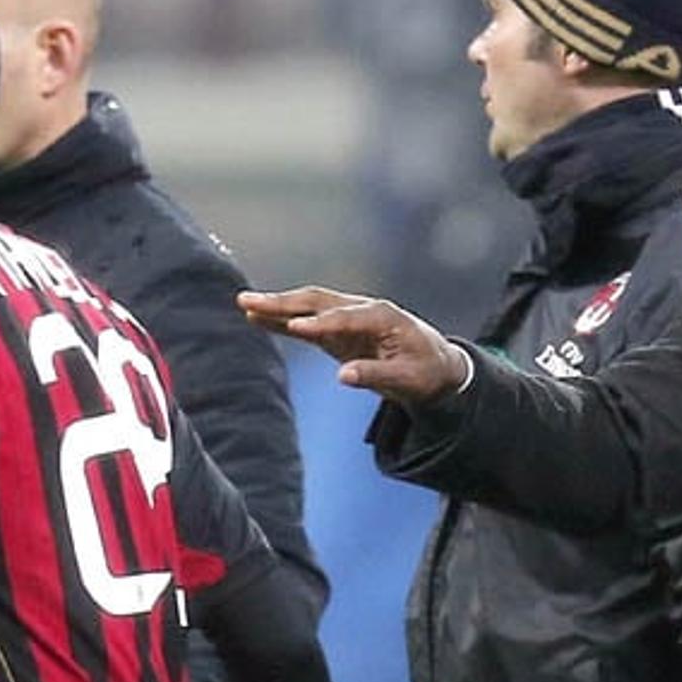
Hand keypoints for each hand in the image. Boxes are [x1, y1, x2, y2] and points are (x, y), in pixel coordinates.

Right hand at [238, 287, 469, 404]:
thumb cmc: (426, 372)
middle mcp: (362, 309)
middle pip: (318, 301)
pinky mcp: (339, 330)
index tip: (294, 328)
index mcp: (382, 317)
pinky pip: (307, 320)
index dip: (319, 324)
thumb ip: (376, 375)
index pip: (344, 319)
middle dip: (285, 302)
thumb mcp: (408, 380)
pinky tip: (258, 316)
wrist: (437, 365)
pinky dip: (283, 319)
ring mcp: (348, 317)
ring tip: (245, 303)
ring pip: (309, 306)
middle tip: (251, 301)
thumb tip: (344, 376)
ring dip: (278, 305)